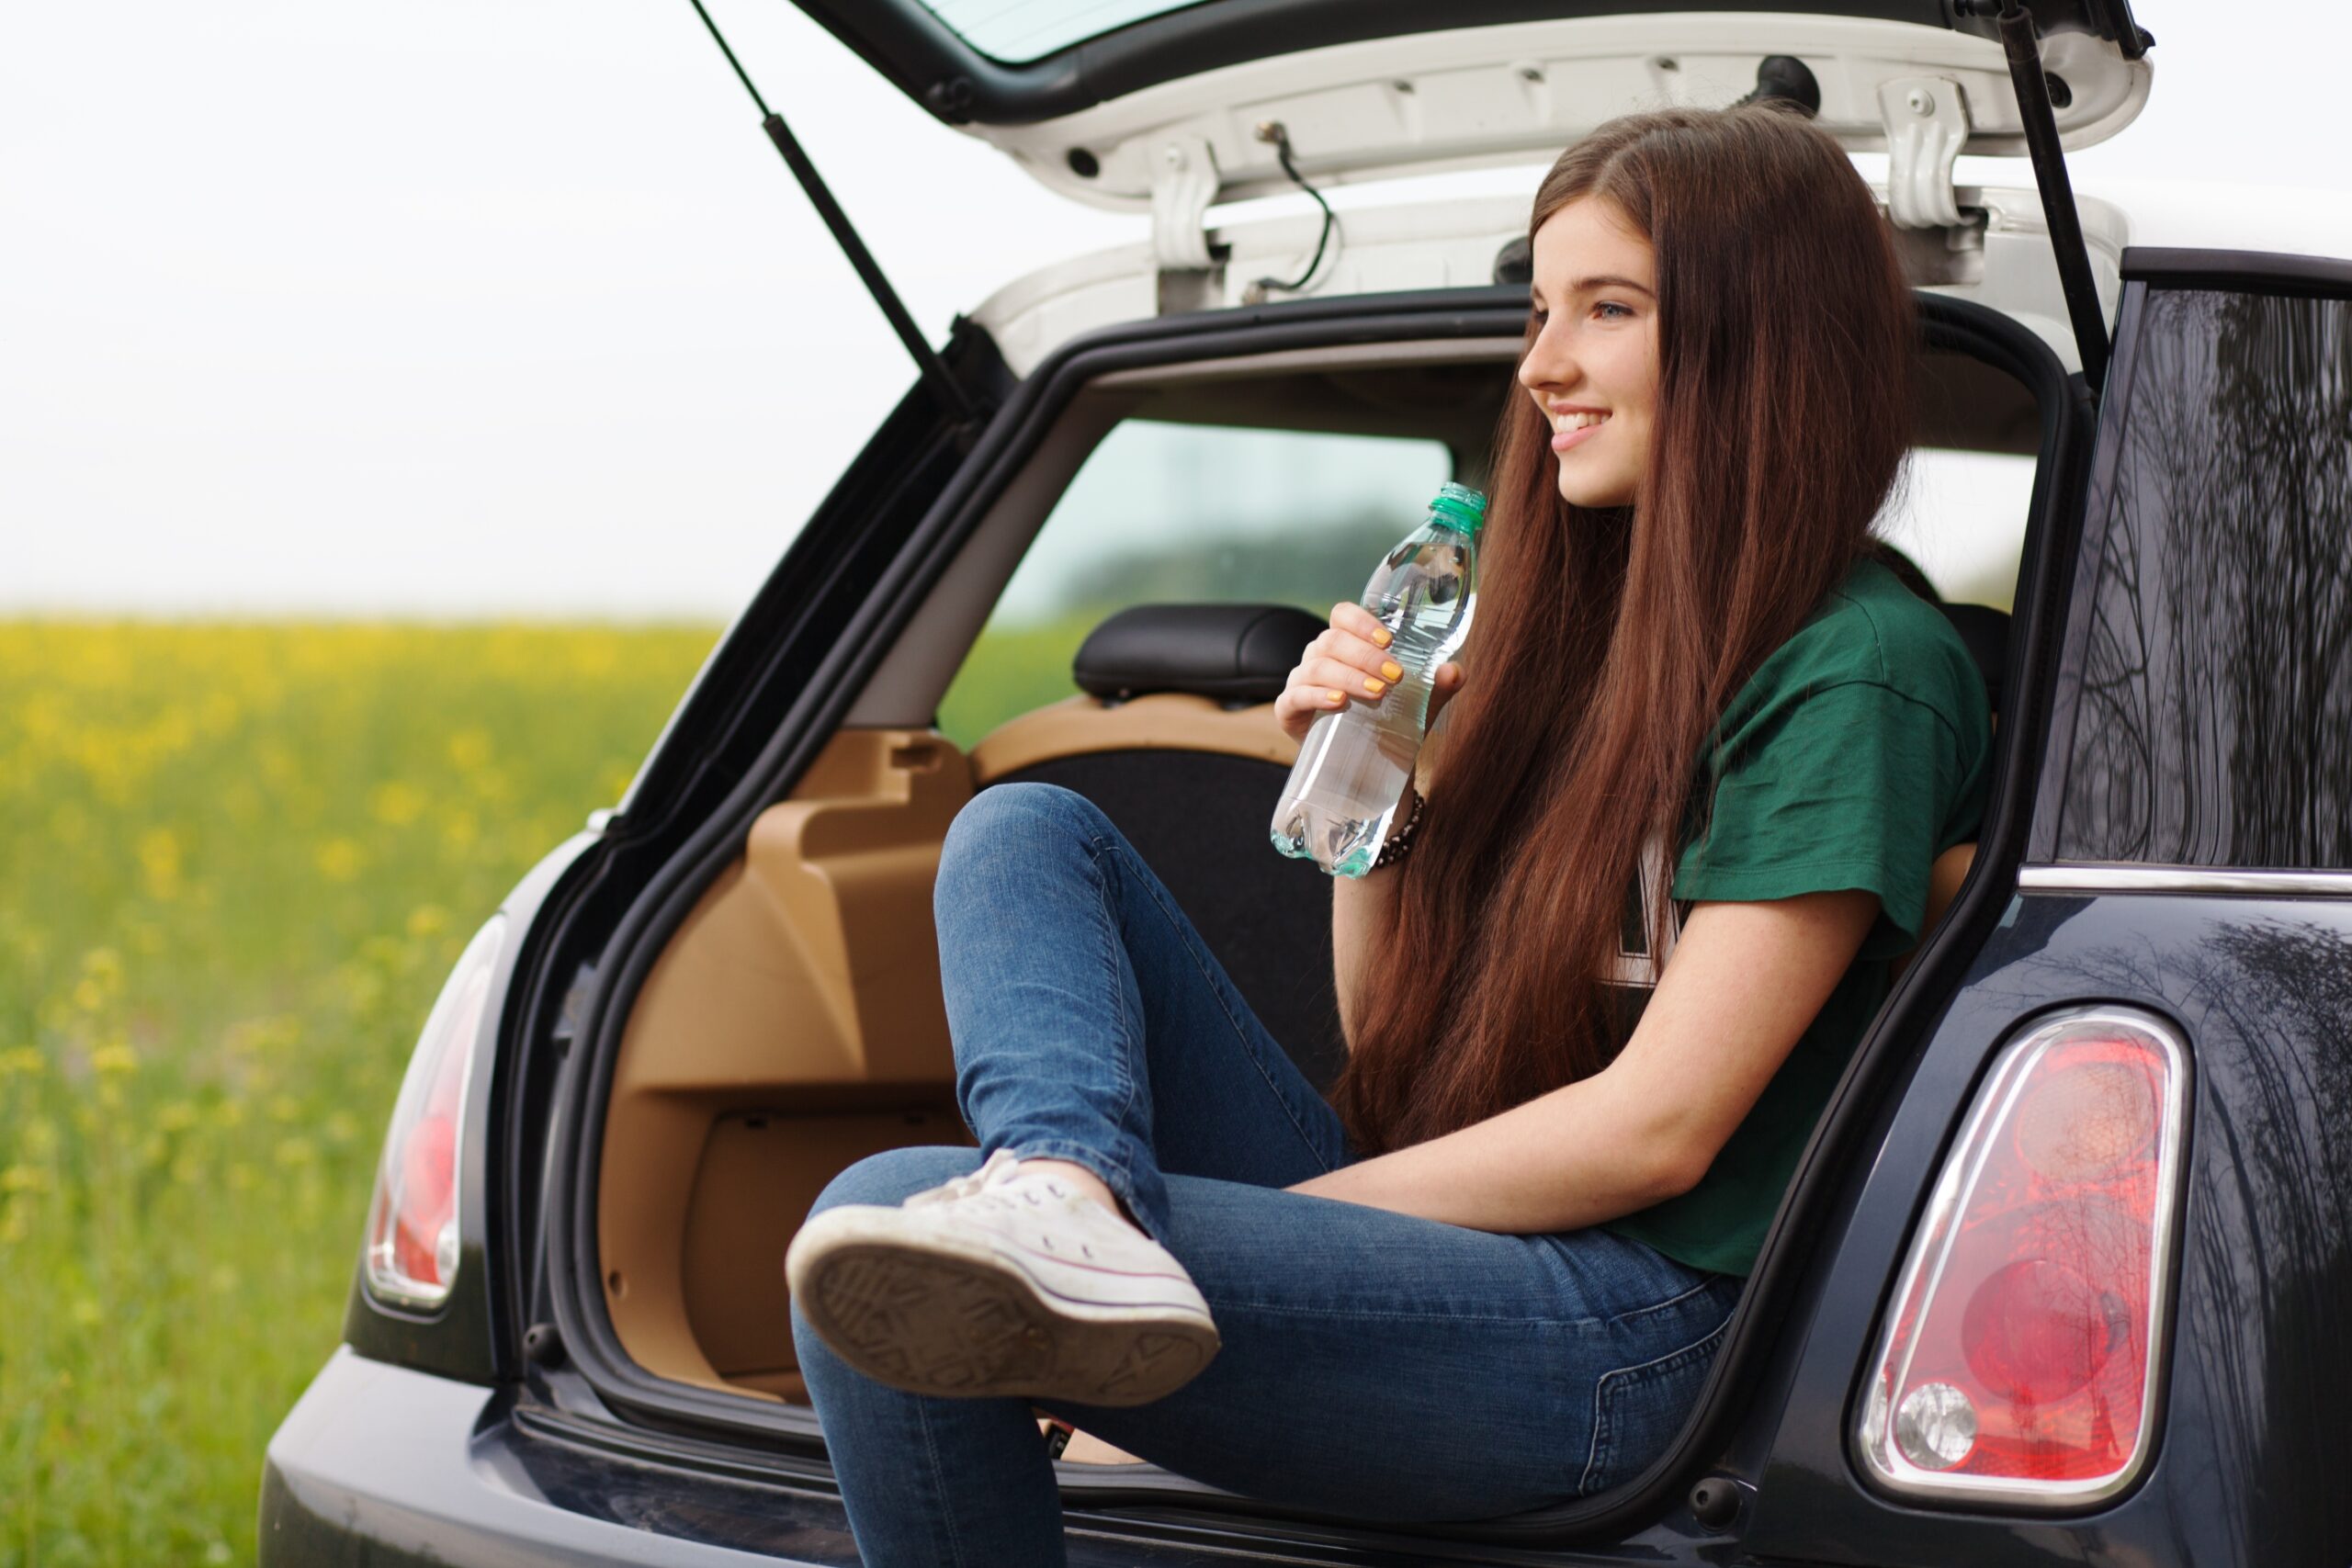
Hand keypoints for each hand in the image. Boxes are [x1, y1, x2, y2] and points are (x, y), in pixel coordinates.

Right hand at [1274, 601, 1469, 745]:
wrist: (1363, 768)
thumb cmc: (1385, 724)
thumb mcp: (1416, 705)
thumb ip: (1437, 687)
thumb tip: (1454, 671)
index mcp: (1344, 645)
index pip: (1342, 615)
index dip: (1362, 622)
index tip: (1389, 641)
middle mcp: (1318, 657)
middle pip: (1332, 640)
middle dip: (1365, 656)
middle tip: (1394, 676)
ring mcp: (1300, 682)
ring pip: (1316, 665)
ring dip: (1349, 676)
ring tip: (1376, 693)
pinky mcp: (1288, 710)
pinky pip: (1295, 695)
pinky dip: (1317, 695)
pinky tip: (1338, 702)